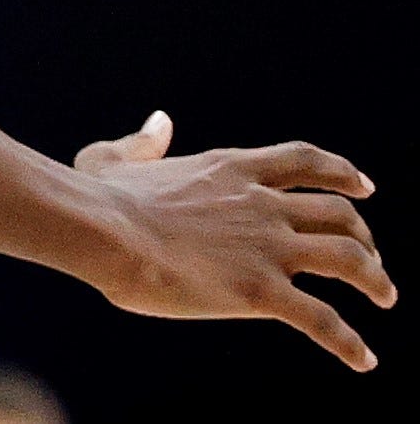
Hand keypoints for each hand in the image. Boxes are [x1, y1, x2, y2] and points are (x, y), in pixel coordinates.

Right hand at [72, 108, 391, 369]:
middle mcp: (262, 203)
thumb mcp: (113, 156)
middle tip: (370, 257)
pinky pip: (324, 321)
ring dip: (376, 279)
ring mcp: (267, 247)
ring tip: (384, 296)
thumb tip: (159, 123)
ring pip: (349, 260)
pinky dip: (351, 343)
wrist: (102, 230)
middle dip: (364, 235)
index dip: (342, 172)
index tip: (364, 186)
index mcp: (231, 168)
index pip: (304, 161)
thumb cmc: (98, 197)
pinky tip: (363, 360)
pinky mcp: (262, 291)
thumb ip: (143, 142)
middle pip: (340, 213)